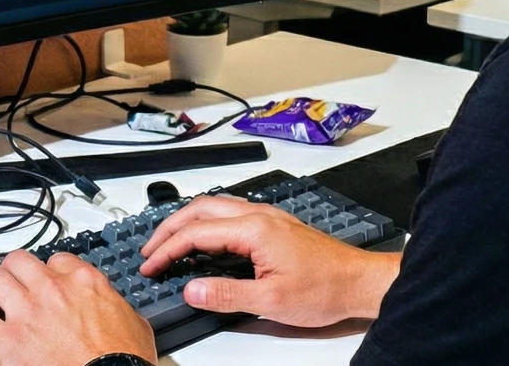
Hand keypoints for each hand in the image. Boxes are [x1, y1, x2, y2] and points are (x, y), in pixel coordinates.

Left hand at [0, 250, 155, 365]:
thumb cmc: (124, 360)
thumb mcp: (133, 322)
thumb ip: (114, 306)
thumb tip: (112, 309)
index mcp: (85, 282)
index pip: (57, 260)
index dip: (48, 273)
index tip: (45, 284)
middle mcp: (53, 289)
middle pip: (18, 261)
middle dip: (11, 274)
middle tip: (10, 288)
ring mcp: (28, 312)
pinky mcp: (8, 340)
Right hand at [139, 196, 398, 327]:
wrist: (358, 281)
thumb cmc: (325, 287)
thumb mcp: (270, 301)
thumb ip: (226, 295)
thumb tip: (191, 289)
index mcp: (254, 229)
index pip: (197, 232)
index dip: (168, 249)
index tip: (150, 265)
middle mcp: (260, 215)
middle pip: (201, 208)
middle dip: (169, 227)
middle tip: (150, 249)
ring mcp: (269, 217)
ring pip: (216, 206)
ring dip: (188, 222)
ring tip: (169, 243)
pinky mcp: (275, 224)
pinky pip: (231, 214)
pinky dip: (207, 224)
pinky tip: (205, 241)